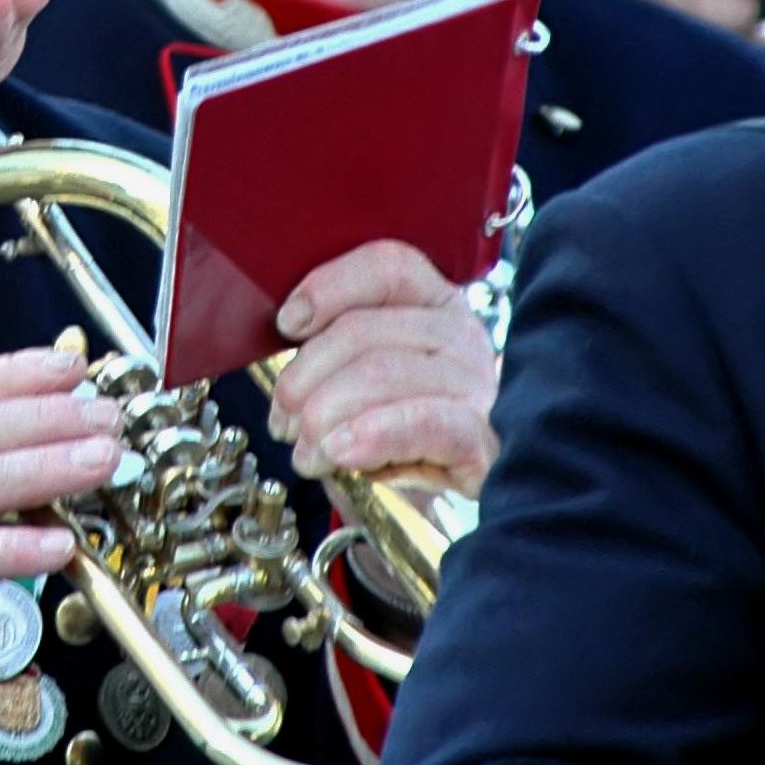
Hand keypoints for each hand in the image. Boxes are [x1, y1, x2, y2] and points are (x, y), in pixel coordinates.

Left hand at [268, 240, 498, 497]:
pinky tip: (341, 452)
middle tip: (283, 421)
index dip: (329, 286)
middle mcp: (460, 334)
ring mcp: (476, 386)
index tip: (288, 323)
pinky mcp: (481, 440)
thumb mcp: (363, 376)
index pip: (386, 266)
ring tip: (306, 452)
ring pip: (382, 374)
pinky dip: (373, 435)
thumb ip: (333, 347)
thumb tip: (288, 330)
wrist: (444, 497)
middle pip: (364, 330)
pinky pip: (426, 422)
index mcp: (434, 303)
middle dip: (304, 378)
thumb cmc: (394, 430)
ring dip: (324, 417)